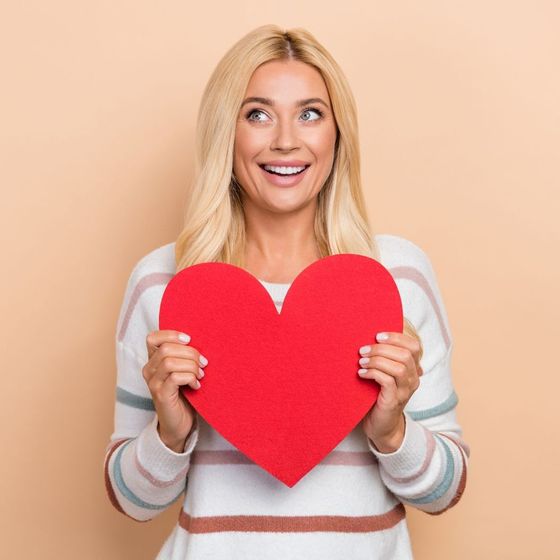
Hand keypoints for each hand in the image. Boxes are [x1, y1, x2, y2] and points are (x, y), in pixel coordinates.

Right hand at [142, 330, 207, 451]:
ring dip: (191, 366)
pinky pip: (175, 378)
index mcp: (153, 360)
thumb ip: (184, 356)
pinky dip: (189, 378)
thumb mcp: (183, 370)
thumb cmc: (184, 394)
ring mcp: (153, 383)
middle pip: (166, 348)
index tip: (190, 340)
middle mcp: (149, 370)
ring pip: (170, 362)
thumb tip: (200, 341)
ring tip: (200, 375)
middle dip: (190, 353)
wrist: (179, 423)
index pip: (153, 338)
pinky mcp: (161, 395)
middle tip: (203, 363)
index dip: (171, 334)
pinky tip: (196, 385)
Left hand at [358, 331, 422, 452]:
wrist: (381, 426)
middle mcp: (413, 379)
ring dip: (376, 360)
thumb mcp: (384, 373)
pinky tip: (361, 374)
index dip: (397, 337)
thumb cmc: (378, 395)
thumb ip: (383, 357)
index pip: (414, 346)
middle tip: (363, 350)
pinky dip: (373, 373)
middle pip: (405, 355)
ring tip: (361, 362)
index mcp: (412, 369)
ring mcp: (405, 391)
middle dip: (382, 348)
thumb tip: (367, 336)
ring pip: (398, 367)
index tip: (377, 335)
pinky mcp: (394, 401)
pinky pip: (387, 381)